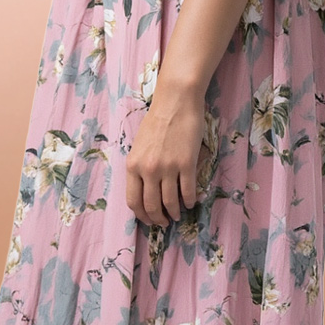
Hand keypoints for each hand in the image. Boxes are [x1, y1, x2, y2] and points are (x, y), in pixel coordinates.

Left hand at [126, 79, 206, 225]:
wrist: (176, 102)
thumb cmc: (157, 121)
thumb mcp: (139, 146)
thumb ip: (140, 168)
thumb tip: (146, 190)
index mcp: (133, 165)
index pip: (133, 201)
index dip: (142, 215)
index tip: (149, 220)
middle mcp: (148, 169)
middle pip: (151, 206)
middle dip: (158, 219)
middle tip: (164, 222)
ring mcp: (168, 167)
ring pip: (170, 202)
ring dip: (175, 213)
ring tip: (178, 215)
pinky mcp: (186, 164)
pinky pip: (188, 191)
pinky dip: (190, 201)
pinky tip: (191, 202)